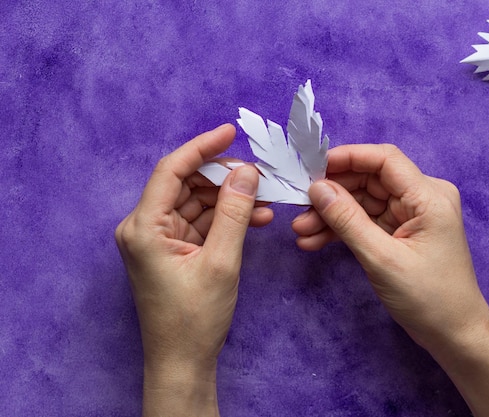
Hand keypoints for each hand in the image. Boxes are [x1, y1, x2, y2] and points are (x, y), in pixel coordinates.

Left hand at [115, 124, 272, 415]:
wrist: (183, 361)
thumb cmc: (196, 317)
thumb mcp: (222, 261)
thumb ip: (235, 212)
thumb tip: (248, 171)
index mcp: (144, 226)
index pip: (171, 170)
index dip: (202, 147)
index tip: (231, 132)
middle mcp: (144, 227)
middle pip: (186, 184)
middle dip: (223, 178)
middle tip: (259, 176)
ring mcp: (157, 238)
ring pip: (196, 202)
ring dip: (229, 200)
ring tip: (265, 201)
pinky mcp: (171, 249)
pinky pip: (200, 222)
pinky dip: (225, 219)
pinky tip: (254, 218)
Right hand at [292, 144, 488, 416]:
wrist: (454, 335)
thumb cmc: (427, 297)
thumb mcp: (382, 258)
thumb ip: (347, 220)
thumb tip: (316, 187)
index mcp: (428, 196)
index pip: (384, 160)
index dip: (347, 158)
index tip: (311, 169)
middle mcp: (422, 198)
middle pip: (369, 181)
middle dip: (332, 194)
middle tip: (298, 209)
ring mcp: (411, 216)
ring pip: (363, 202)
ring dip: (332, 215)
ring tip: (301, 232)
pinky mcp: (401, 232)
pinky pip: (367, 221)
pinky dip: (343, 230)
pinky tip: (315, 242)